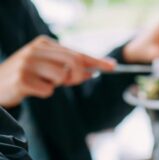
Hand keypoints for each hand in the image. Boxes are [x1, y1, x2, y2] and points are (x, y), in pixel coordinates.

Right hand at [0, 35, 114, 107]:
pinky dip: (44, 93)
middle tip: (69, 82)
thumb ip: (69, 69)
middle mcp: (36, 49)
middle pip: (73, 62)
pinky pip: (48, 90)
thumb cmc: (28, 76)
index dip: (96, 61)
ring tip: (42, 82)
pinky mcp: (22, 79)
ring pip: (62, 76)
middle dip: (77, 76)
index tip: (113, 67)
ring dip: (57, 85)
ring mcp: (27, 63)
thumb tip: (91, 72)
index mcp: (44, 43)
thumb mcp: (49, 68)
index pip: (77, 52)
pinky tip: (32, 89)